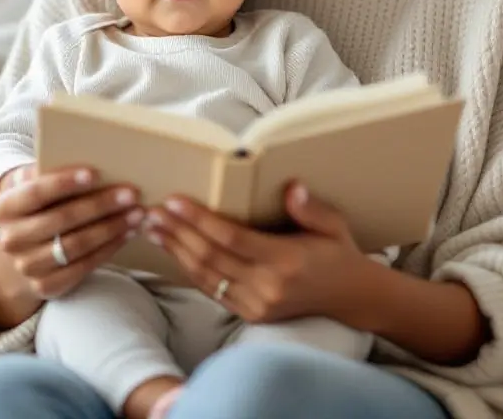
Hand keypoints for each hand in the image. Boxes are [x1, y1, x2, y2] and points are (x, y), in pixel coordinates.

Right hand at [0, 164, 143, 302]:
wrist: (19, 255)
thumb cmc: (36, 209)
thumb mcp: (32, 186)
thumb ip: (48, 171)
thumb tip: (89, 155)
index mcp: (5, 207)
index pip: (36, 192)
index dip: (65, 183)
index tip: (95, 173)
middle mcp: (12, 239)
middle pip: (61, 220)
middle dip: (100, 205)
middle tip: (131, 193)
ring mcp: (27, 266)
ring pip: (75, 245)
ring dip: (110, 228)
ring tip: (136, 213)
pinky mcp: (45, 286)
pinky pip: (83, 266)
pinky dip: (108, 248)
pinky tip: (126, 233)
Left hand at [143, 182, 370, 324]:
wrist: (350, 298)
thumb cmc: (339, 253)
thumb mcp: (334, 225)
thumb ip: (310, 208)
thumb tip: (291, 187)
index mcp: (285, 261)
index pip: (231, 238)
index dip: (199, 219)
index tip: (174, 201)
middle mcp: (267, 287)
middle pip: (210, 257)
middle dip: (177, 231)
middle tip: (152, 210)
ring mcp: (256, 304)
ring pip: (205, 275)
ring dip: (176, 249)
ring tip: (154, 227)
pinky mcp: (250, 313)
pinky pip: (212, 289)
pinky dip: (189, 268)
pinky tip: (174, 249)